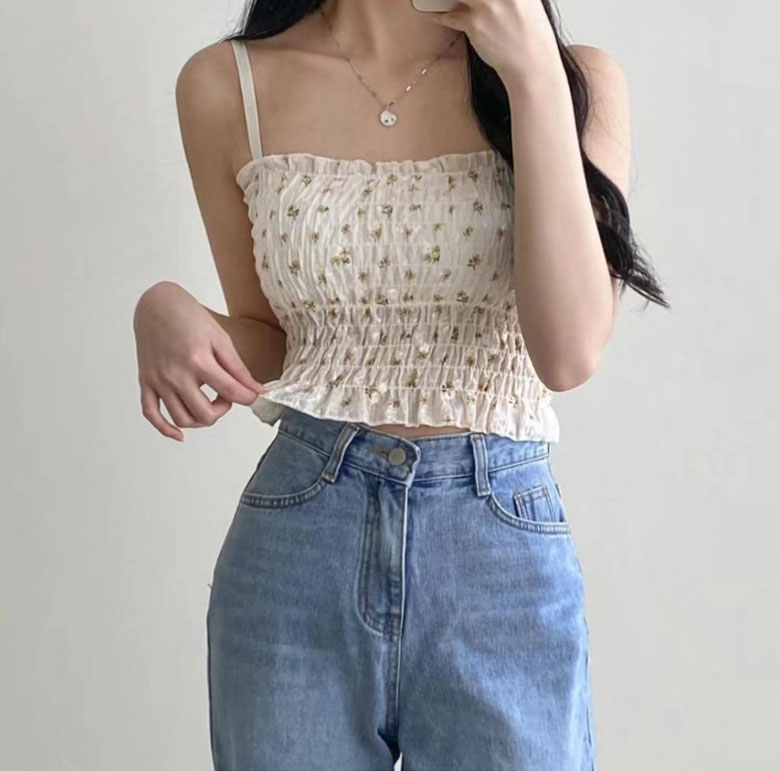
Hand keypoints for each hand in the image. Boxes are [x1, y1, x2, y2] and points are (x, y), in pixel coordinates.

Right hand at [133, 282, 264, 440]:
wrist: (156, 304)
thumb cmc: (189, 317)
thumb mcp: (220, 338)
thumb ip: (238, 367)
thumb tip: (256, 390)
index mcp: (198, 360)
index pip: (230, 392)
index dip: (248, 398)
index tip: (253, 395)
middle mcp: (176, 374)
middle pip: (205, 414)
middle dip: (223, 410)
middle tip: (227, 395)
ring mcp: (158, 381)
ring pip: (181, 419)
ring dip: (200, 420)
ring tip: (209, 404)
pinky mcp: (145, 382)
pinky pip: (151, 414)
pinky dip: (165, 429)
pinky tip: (180, 434)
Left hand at [427, 0, 561, 82]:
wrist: (530, 62)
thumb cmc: (531, 34)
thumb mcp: (527, 2)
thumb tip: (487, 0)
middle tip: (460, 1)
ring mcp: (485, 4)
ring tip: (440, 2)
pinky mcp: (474, 23)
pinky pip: (450, 16)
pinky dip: (441, 17)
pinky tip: (437, 15)